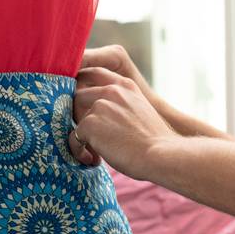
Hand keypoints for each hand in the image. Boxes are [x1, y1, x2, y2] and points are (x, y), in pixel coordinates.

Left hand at [71, 46, 155, 166]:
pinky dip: (79, 150)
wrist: (161, 155)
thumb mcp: (140, 112)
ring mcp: (100, 106)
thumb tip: (100, 116)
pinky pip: (73, 137)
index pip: (93, 74)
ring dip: (81, 134)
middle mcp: (111, 91)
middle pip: (78, 95)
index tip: (83, 107)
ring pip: (75, 118)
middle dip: (78, 114)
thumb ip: (121, 105)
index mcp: (126, 85)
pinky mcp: (90, 123)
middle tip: (91, 135)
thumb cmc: (155, 142)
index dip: (83, 88)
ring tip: (95, 152)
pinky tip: (94, 160)